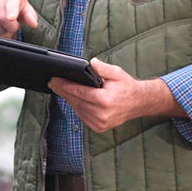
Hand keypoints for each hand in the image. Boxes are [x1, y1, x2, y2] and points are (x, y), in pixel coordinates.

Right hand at [0, 0, 38, 39]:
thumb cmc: (15, 7)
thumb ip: (30, 17)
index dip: (11, 10)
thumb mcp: (25, 11)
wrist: (1, 4)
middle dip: (9, 27)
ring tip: (3, 26)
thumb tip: (33, 23)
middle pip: (2, 17)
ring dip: (0, 30)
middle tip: (12, 27)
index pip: (11, 1)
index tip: (12, 18)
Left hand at [48, 59, 187, 132]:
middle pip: (75, 101)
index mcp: (104, 100)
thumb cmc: (126, 87)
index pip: (79, 92)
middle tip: (53, 83)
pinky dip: (76, 107)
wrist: (138, 103)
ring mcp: (99, 122)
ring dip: (68, 99)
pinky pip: (82, 116)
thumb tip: (91, 63)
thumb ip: (102, 68)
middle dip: (63, 91)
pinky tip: (72, 99)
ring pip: (77, 109)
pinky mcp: (98, 127)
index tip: (54, 80)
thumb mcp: (117, 73)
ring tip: (60, 89)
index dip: (64, 86)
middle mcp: (101, 113)